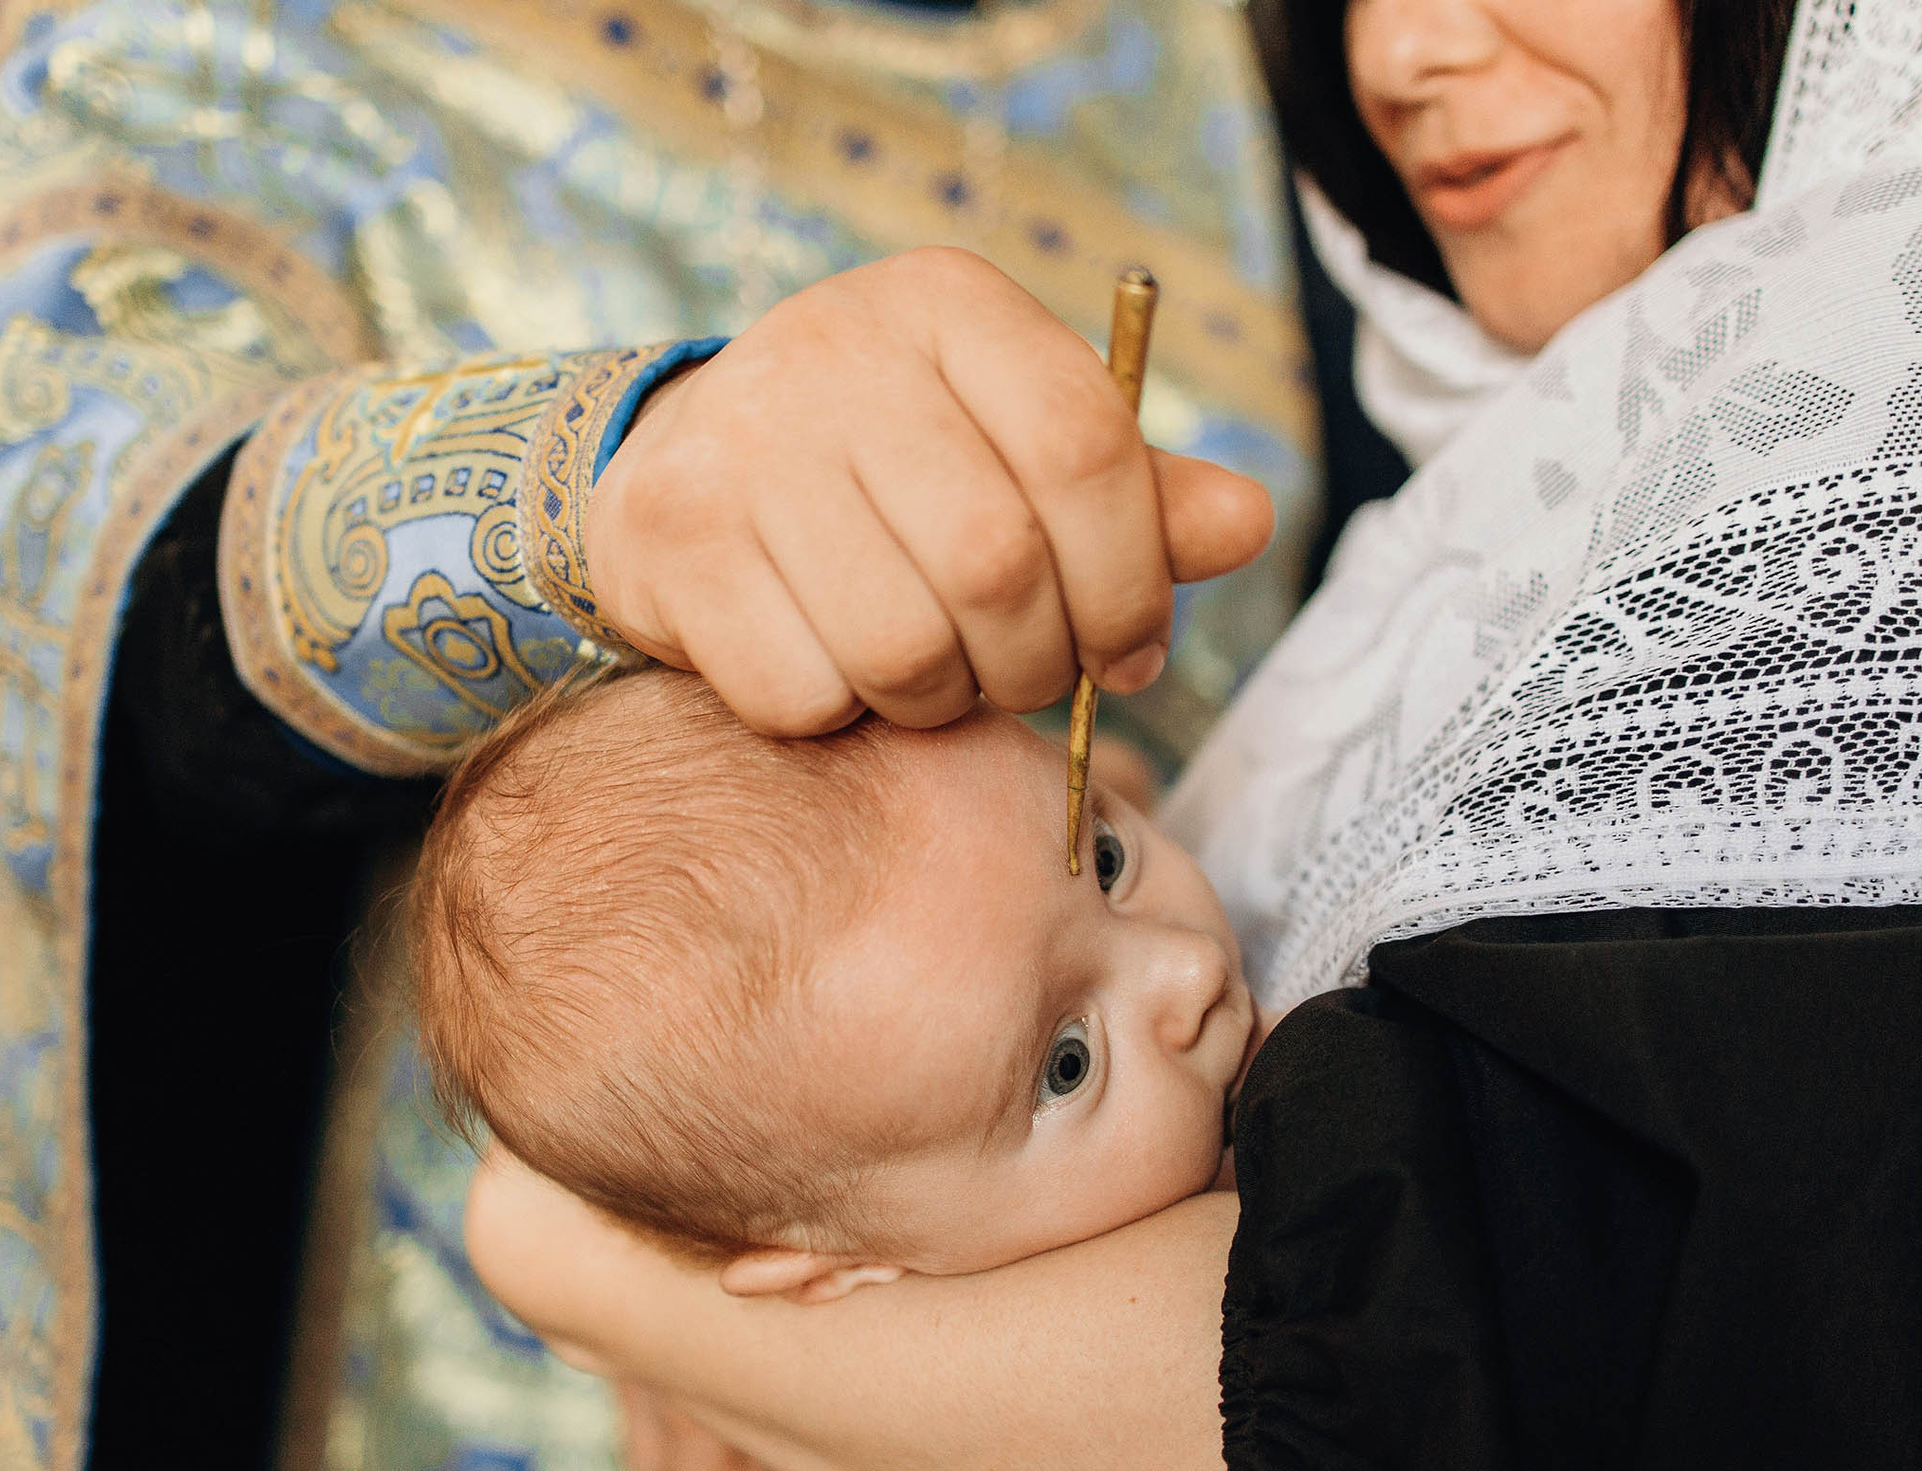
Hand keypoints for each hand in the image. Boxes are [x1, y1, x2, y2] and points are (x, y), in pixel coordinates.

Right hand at [585, 247, 1275, 733]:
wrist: (687, 468)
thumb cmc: (895, 471)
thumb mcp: (1015, 449)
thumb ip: (1133, 496)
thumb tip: (1248, 524)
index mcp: (948, 304)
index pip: (1083, 445)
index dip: (1133, 580)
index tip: (1132, 653)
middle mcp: (837, 346)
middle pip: (998, 563)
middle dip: (1036, 661)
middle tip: (1027, 678)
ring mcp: (741, 439)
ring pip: (900, 645)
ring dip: (939, 699)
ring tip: (933, 676)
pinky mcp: (673, 534)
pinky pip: (803, 690)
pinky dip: (839, 715)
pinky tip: (835, 669)